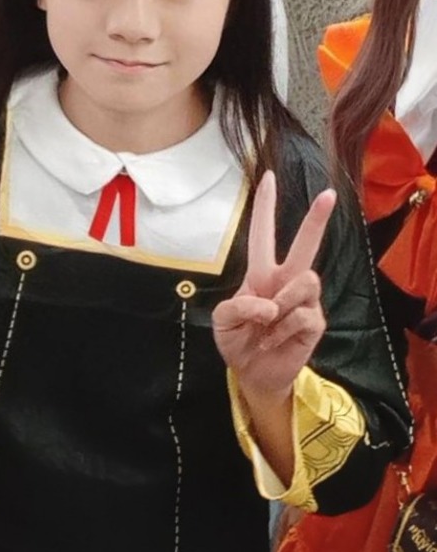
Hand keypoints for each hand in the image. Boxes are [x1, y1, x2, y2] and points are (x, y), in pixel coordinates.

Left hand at [212, 171, 335, 398]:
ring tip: (268, 324)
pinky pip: (303, 315)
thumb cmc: (237, 340)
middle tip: (328, 194)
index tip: (268, 177)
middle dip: (316, 219)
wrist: (252, 374)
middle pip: (305, 245)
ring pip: (306, 279)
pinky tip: (273, 341)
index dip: (265, 206)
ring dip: (282, 302)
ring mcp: (304, 301)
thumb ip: (237, 307)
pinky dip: (281, 331)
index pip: (264, 234)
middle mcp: (285, 281)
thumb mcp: (222, 321)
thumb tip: (269, 306)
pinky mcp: (315, 322)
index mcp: (261, 273)